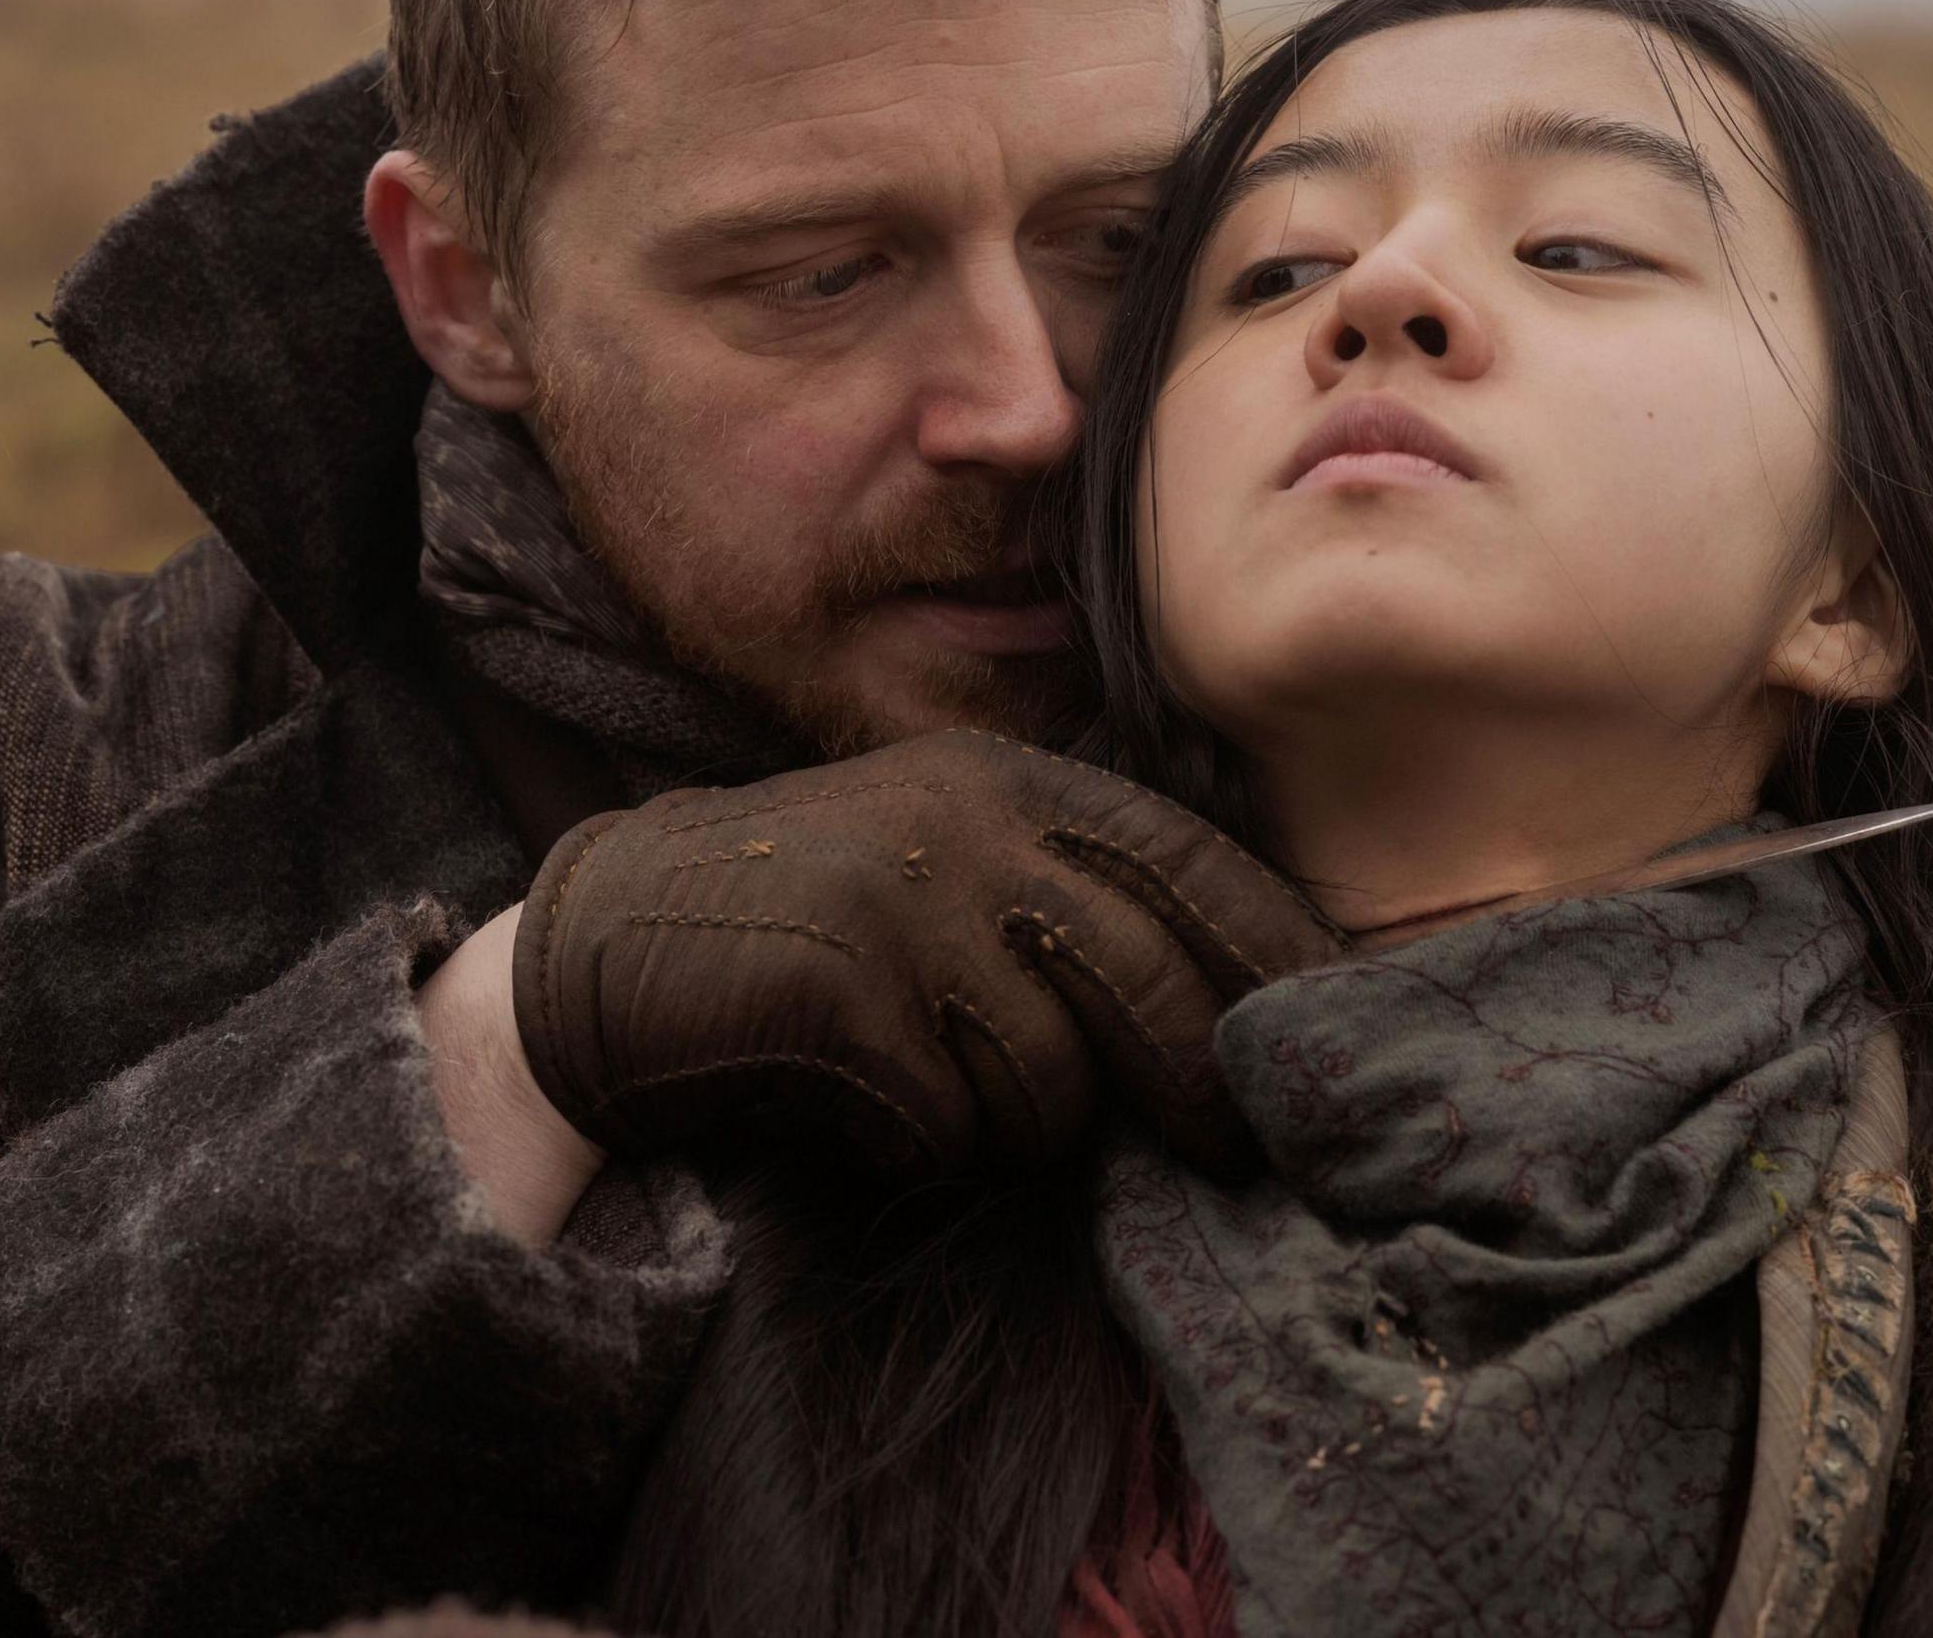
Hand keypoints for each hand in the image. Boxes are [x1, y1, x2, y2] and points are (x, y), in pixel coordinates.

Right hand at [509, 730, 1342, 1178]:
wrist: (600, 949)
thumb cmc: (800, 925)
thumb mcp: (944, 864)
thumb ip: (1065, 896)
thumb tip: (1232, 1009)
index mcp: (1008, 781)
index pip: (1191, 864)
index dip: (1275, 955)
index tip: (1332, 1035)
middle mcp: (969, 822)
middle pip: (1151, 977)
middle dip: (1199, 1082)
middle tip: (1226, 1151)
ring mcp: (904, 901)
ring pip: (1053, 1076)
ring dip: (1016, 1125)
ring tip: (945, 1100)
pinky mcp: (843, 992)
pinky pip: (949, 1124)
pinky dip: (919, 1143)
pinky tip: (865, 1110)